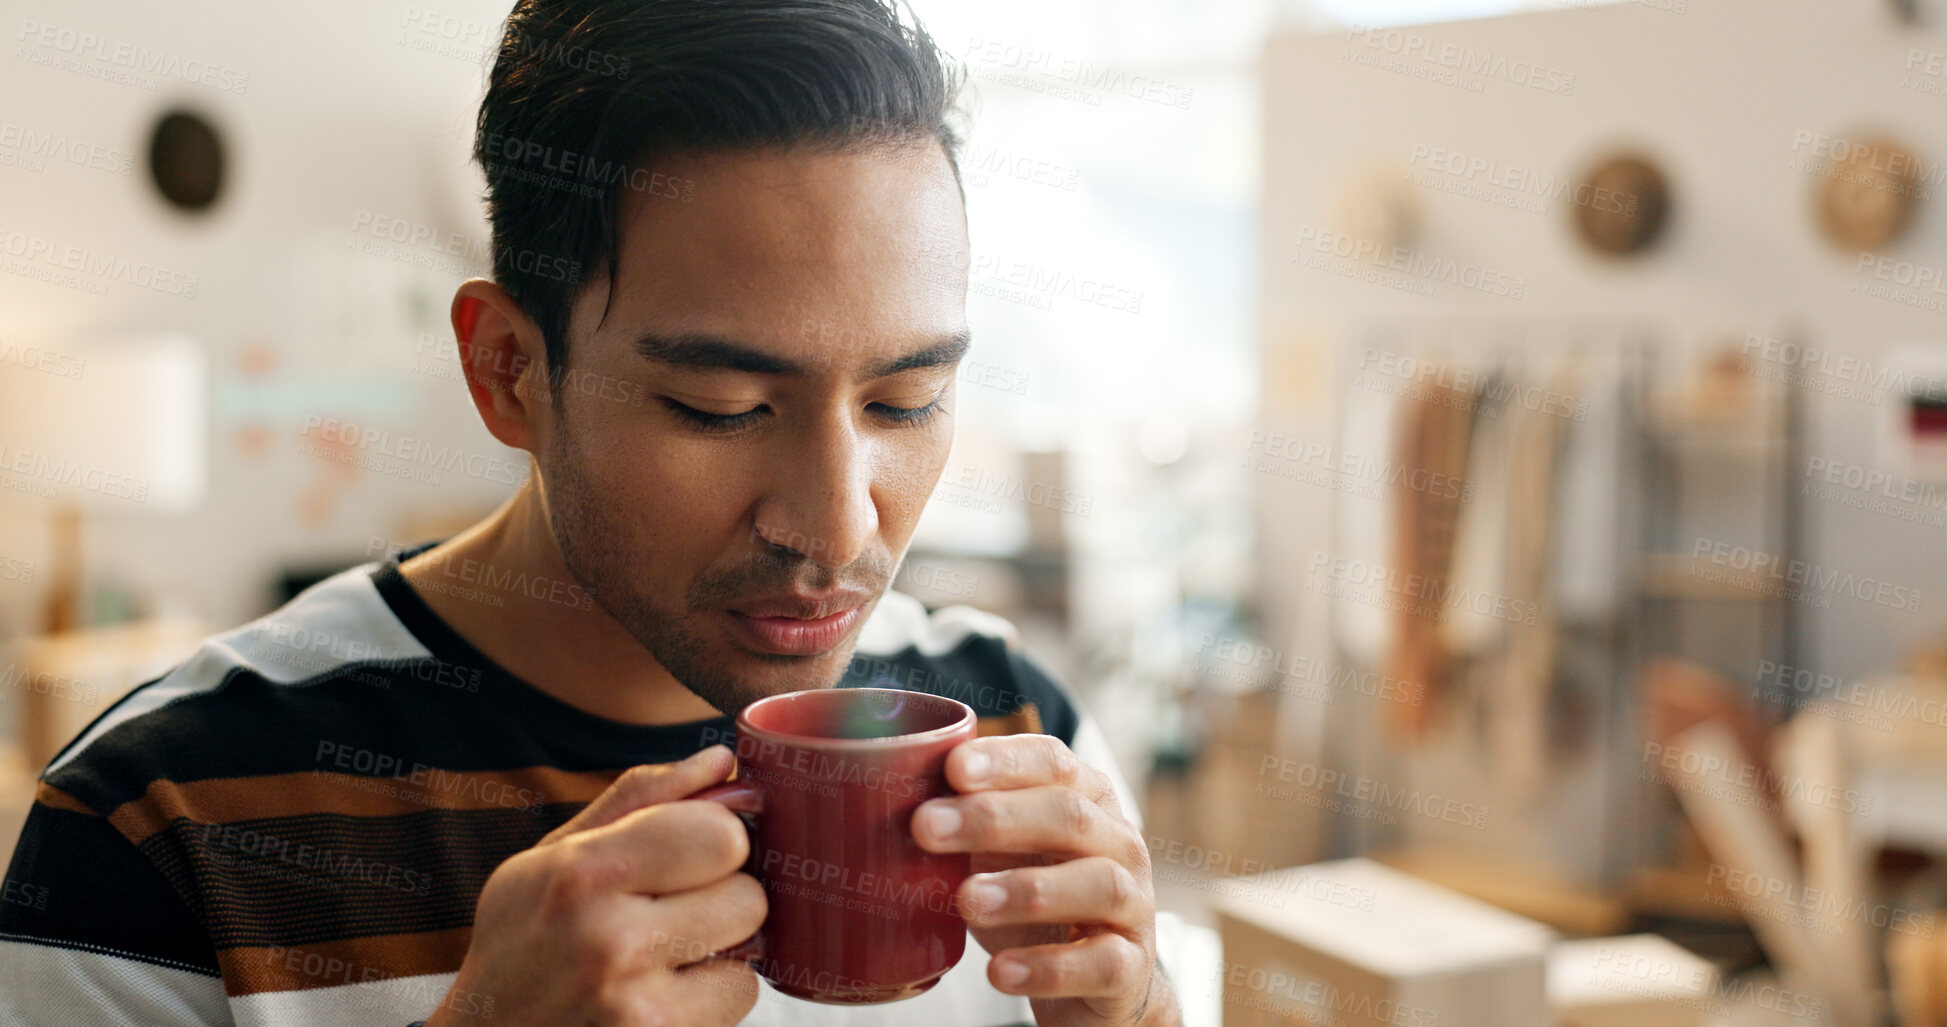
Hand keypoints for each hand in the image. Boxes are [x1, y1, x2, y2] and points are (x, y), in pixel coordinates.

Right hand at [424, 746, 765, 1026]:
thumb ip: (644, 797)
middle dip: (721, 894)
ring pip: (752, 949)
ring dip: (723, 946)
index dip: (716, 838)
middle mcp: (611, 941)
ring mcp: (638, 1007)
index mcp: (584, 873)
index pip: (721, 836)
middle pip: (748, 895)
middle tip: (670, 907)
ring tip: (664, 950)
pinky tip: (663, 989)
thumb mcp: (555, 852)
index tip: (690, 850)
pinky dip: (714, 992)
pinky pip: (739, 999)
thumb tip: (723, 762)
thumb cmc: (523, 936)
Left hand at [911, 735, 1178, 1025]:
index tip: (952, 767)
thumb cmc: (1037, 899)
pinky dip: (1049, 967)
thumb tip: (882, 793)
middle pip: (1068, 816)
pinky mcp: (1130, 965)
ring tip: (966, 899)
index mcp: (1087, 799)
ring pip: (1097, 884)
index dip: (1005, 762)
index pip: (1054, 763)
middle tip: (926, 827)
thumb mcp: (1002, 852)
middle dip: (994, 818)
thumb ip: (964, 821)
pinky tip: (1000, 971)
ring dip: (1026, 889)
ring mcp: (1133, 904)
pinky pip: (1101, 963)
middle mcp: (1119, 842)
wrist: (1094, 981)